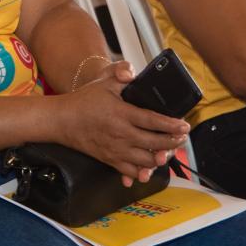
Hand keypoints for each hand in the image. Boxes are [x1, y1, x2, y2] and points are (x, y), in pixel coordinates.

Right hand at [54, 62, 188, 185]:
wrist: (61, 120)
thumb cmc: (83, 101)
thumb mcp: (102, 82)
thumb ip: (120, 73)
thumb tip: (131, 72)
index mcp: (121, 114)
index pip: (153, 121)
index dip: (172, 124)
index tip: (184, 125)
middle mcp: (120, 134)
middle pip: (155, 143)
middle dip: (173, 142)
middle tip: (181, 138)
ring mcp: (115, 149)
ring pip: (147, 161)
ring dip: (161, 158)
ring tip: (169, 151)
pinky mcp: (109, 160)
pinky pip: (131, 172)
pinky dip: (142, 173)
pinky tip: (149, 168)